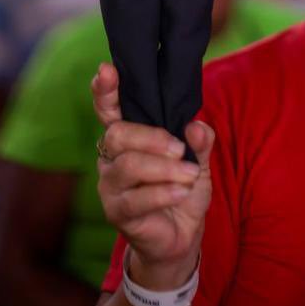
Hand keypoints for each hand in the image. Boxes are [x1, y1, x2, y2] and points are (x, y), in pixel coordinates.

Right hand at [91, 62, 214, 281]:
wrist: (182, 236)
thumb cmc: (183, 189)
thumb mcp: (198, 160)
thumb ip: (199, 142)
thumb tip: (195, 126)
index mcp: (128, 137)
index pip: (109, 109)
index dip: (105, 90)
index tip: (107, 69)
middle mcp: (112, 158)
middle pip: (118, 134)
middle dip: (152, 138)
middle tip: (180, 150)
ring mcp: (111, 186)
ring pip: (129, 165)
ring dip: (165, 168)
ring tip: (190, 175)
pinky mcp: (117, 213)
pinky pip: (137, 198)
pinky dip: (165, 192)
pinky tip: (183, 191)